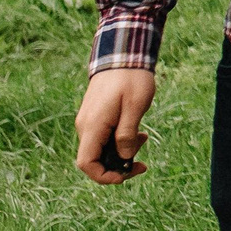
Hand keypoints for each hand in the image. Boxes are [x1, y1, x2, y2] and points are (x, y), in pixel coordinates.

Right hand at [75, 67, 153, 183]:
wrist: (123, 53)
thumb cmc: (131, 78)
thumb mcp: (135, 107)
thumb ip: (127, 134)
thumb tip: (123, 158)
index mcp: (92, 126)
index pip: (86, 163)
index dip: (103, 176)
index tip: (125, 175)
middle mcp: (85, 126)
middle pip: (95, 159)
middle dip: (118, 165)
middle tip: (142, 162)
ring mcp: (89, 121)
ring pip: (101, 148)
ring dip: (121, 151)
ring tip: (144, 138)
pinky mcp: (96, 116)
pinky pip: (104, 136)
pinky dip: (119, 140)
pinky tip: (137, 132)